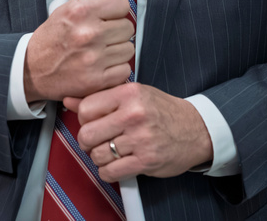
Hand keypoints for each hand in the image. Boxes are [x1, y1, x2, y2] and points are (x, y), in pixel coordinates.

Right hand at [23, 0, 136, 102]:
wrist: (32, 68)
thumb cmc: (56, 34)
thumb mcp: (74, 6)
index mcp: (82, 11)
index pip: (122, 4)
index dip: (116, 10)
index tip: (105, 16)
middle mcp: (88, 34)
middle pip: (128, 27)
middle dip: (117, 31)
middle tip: (100, 35)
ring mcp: (92, 59)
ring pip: (129, 49)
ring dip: (117, 50)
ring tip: (99, 51)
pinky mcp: (95, 81)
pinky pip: (125, 70)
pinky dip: (116, 70)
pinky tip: (101, 66)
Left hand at [65, 83, 214, 181]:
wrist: (196, 129)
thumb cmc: (163, 111)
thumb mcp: (134, 95)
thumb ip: (102, 97)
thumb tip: (70, 100)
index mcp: (130, 93)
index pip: (86, 108)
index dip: (84, 119)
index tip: (93, 122)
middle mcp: (134, 114)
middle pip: (87, 134)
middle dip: (87, 141)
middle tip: (97, 140)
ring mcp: (140, 138)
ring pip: (97, 155)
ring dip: (99, 157)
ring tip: (111, 151)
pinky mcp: (145, 160)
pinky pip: (110, 172)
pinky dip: (108, 171)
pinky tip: (117, 163)